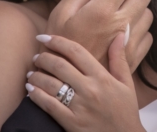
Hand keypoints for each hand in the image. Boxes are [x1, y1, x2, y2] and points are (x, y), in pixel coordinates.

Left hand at [27, 34, 146, 131]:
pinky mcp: (71, 123)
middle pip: (59, 66)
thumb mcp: (126, 83)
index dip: (58, 41)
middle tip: (37, 56)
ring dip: (36, 76)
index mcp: (102, 77)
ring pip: (51, 84)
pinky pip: (48, 105)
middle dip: (43, 57)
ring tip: (31, 73)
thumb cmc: (126, 111)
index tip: (45, 36)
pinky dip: (36, 95)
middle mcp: (90, 89)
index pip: (76, 52)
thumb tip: (120, 34)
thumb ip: (119, 58)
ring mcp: (79, 107)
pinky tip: (30, 90)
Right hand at [43, 0, 152, 70]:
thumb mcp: (61, 13)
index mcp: (103, 11)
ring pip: (148, 12)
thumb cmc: (58, 46)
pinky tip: (125, 27)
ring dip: (137, 4)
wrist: (65, 84)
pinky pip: (147, 34)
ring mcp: (131, 42)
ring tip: (121, 4)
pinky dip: (140, 26)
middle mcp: (122, 24)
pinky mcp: (134, 57)